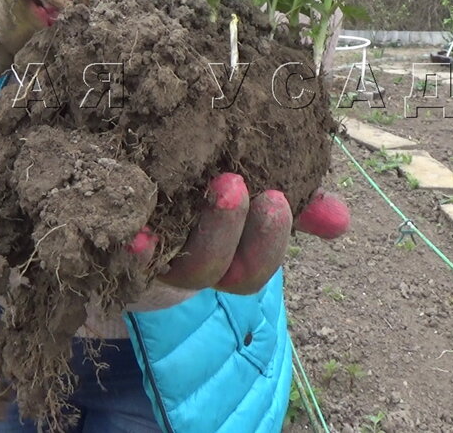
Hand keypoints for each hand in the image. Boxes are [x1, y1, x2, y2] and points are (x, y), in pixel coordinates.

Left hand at [128, 175, 349, 294]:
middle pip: (209, 269)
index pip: (250, 269)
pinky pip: (116, 244)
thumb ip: (298, 207)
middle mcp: (184, 267)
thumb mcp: (255, 202)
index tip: (276, 197)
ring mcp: (146, 257)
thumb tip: (340, 220)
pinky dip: (130, 240)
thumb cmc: (206, 203)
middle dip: (225, 230)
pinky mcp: (111, 240)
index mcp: (223, 261)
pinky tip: (135, 228)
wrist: (132, 214)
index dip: (266, 242)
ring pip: (166, 259)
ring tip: (198, 184)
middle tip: (235, 182)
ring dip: (179, 228)